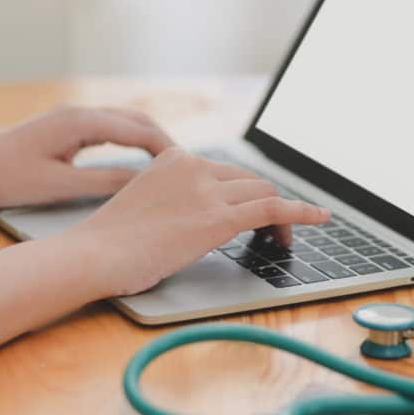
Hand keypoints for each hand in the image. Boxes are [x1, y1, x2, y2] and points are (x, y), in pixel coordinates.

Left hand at [0, 107, 174, 206]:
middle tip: (186, 167)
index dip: (167, 149)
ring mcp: (70, 117)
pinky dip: (129, 141)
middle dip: (163, 140)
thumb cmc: (4, 178)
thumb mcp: (59, 186)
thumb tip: (144, 183)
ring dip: (147, 139)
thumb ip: (104, 182)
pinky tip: (136, 158)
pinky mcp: (63, 127)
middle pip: (135, 119)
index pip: (138, 130)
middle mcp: (78, 112)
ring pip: (122, 121)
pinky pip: (107, 128)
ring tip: (169, 165)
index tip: (189, 168)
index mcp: (80, 121)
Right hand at [62, 147, 330, 296]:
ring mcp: (207, 190)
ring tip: (285, 238)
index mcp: (175, 159)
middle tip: (273, 230)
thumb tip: (195, 218)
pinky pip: (272, 208)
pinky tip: (320, 218)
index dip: (247, 193)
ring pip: (263, 193)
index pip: (227, 172)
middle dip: (266, 202)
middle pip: (250, 180)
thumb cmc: (110, 243)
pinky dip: (301, 212)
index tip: (255, 210)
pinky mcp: (217, 217)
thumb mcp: (144, 205)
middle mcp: (194, 166)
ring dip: (283, 214)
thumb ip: (173, 201)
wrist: (94, 255)